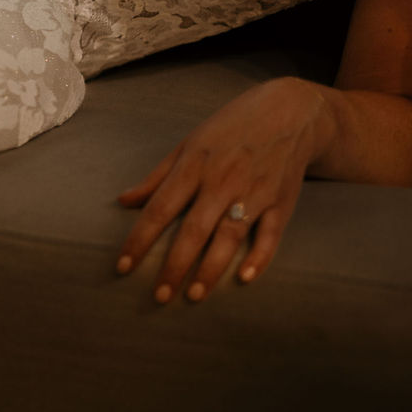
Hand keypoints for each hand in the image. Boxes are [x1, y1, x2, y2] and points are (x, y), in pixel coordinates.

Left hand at [114, 77, 333, 303]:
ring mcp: (254, 192)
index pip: (159, 209)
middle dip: (174, 266)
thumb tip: (123, 202)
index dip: (139, 239)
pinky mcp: (281, 202)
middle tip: (158, 297)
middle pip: (193, 230)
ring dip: (211, 269)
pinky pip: (270, 235)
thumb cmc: (229, 129)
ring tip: (193, 295)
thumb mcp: (188, 144)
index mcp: (193, 165)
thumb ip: (156, 177)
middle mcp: (222, 181)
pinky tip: (245, 278)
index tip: (123, 267)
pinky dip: (260, 257)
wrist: (288, 113)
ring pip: (229, 237)